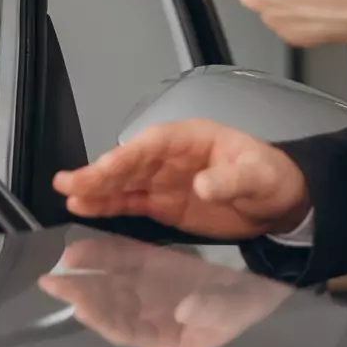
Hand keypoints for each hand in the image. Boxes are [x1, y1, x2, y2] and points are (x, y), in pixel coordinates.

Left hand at [39, 236, 291, 346]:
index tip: (80, 306)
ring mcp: (154, 293)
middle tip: (54, 282)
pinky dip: (104, 256)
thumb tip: (185, 309)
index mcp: (177, 337)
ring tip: (64, 261)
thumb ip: (214, 309)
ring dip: (88, 275)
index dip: (105, 320)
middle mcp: (159, 318)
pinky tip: (86, 249)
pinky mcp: (154, 269)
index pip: (131, 333)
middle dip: (84, 297)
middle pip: (114, 310)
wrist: (265, 277)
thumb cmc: (254, 298)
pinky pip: (124, 264)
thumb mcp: (242, 305)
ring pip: (113, 286)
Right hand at [53, 118, 309, 240]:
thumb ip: (231, 179)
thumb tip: (203, 185)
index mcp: (190, 139)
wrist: (279, 202)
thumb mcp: (257, 175)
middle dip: (100, 172)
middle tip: (70, 182)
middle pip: (129, 162)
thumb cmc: (270, 176)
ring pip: (123, 183)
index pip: (152, 144)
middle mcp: (170, 157)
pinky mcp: (162, 204)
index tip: (105, 168)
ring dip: (95, 188)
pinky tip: (85, 207)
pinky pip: (130, 202)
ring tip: (67, 193)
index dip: (127, 156)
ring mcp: (163, 181)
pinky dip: (107, 206)